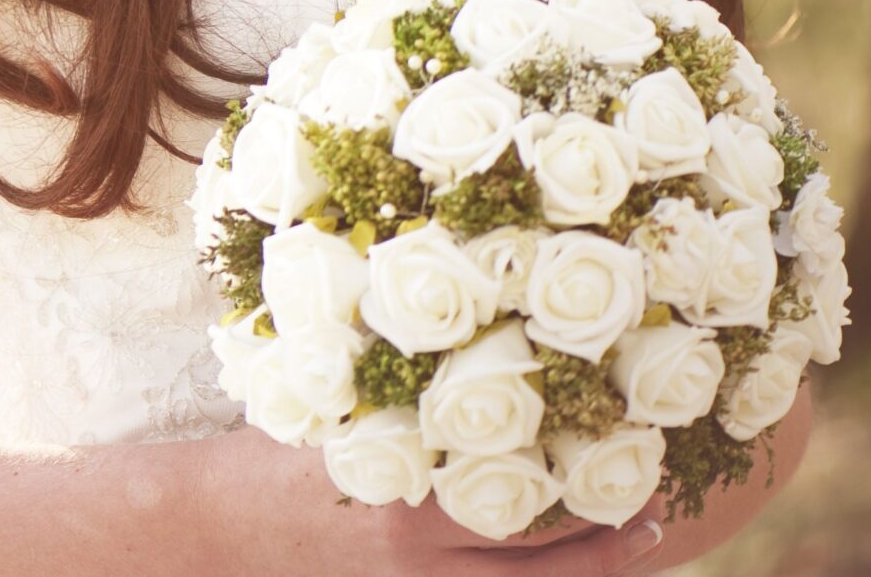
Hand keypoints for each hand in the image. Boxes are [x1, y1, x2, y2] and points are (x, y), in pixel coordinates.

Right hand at [190, 424, 668, 575]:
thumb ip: (388, 380)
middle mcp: (415, 551)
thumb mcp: (324, 402)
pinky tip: (570, 570)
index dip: (583, 463)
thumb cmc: (263, 449)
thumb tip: (458, 319)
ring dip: (590, 569)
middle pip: (542, 552)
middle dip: (608, 528)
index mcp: (400, 487)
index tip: (635, 432)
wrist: (208, 532)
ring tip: (643, 538)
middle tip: (662, 495)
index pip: (517, 481)